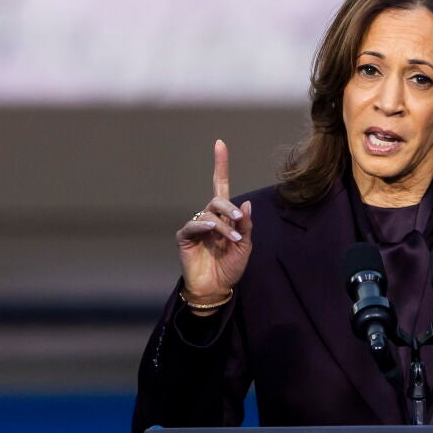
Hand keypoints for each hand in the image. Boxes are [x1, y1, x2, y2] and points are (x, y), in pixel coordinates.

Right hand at [176, 140, 252, 311]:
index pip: (221, 186)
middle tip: (239, 220)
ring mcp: (196, 227)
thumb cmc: (230, 267)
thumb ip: (245, 226)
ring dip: (223, 225)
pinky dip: (204, 226)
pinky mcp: (185, 238)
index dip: (220, 165)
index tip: (219, 144)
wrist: (216, 288)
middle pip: (218, 200)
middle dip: (230, 208)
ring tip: (233, 239)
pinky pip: (193, 225)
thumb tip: (247, 204)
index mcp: (224, 217)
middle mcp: (209, 218)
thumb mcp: (244, 246)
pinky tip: (212, 231)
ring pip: (208, 213)